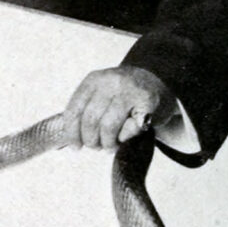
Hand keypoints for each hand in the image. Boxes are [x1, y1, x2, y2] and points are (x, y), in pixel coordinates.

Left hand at [62, 65, 176, 149]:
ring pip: (108, 126)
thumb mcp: (101, 93)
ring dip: (107, 143)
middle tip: (95, 147)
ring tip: (110, 146)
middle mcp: (110, 82)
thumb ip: (86, 109)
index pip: (75, 109)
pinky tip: (126, 137)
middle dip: (90, 140)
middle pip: (90, 120)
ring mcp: (129, 90)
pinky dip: (125, 138)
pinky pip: (130, 129)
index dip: (72, 132)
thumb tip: (68, 137)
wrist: (158, 82)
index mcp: (93, 79)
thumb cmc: (124, 94)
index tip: (75, 146)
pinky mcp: (147, 102)